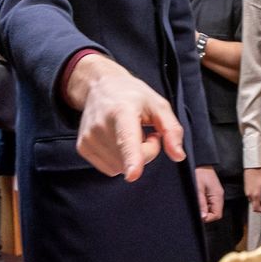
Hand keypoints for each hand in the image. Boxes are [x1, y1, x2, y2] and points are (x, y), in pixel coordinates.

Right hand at [68, 55, 184, 180]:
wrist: (99, 87)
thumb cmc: (132, 95)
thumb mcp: (158, 105)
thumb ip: (171, 130)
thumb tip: (178, 156)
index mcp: (122, 111)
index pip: (127, 139)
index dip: (132, 158)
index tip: (133, 174)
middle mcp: (101, 125)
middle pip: (132, 158)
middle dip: (145, 151)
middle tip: (144, 132)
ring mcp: (88, 138)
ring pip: (121, 167)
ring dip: (130, 157)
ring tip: (128, 134)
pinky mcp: (82, 147)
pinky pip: (110, 169)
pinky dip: (118, 160)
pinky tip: (116, 141)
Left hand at [195, 167, 222, 222]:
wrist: (200, 162)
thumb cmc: (199, 172)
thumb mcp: (198, 189)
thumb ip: (201, 203)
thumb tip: (203, 216)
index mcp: (217, 195)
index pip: (217, 215)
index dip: (208, 218)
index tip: (199, 216)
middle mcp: (219, 196)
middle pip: (215, 212)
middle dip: (205, 214)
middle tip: (196, 209)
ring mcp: (216, 194)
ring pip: (212, 208)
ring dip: (204, 208)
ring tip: (196, 202)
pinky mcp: (212, 191)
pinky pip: (209, 202)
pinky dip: (203, 203)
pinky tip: (198, 199)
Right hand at [244, 167, 260, 213]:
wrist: (253, 166)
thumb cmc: (260, 174)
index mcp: (255, 195)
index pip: (258, 209)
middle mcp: (250, 195)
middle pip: (254, 207)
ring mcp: (247, 192)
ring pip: (252, 201)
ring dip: (258, 202)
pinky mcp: (246, 189)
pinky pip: (251, 196)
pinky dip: (255, 197)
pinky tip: (260, 193)